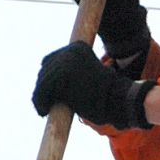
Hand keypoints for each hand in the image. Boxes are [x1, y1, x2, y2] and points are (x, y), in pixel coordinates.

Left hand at [31, 41, 151, 129]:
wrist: (119, 100)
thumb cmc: (108, 95)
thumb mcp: (90, 76)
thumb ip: (74, 74)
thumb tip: (51, 84)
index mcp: (77, 47)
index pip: (50, 60)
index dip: (47, 77)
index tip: (48, 93)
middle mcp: (69, 51)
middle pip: (44, 70)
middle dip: (42, 88)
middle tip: (44, 104)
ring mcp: (65, 63)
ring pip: (42, 81)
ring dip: (40, 96)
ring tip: (43, 109)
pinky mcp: (61, 77)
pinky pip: (42, 91)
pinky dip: (39, 102)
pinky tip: (43, 111)